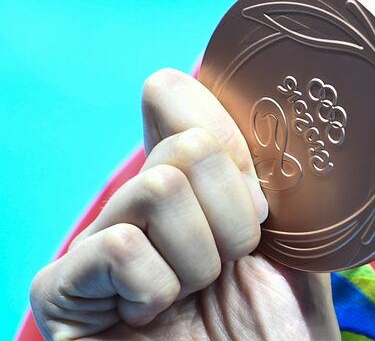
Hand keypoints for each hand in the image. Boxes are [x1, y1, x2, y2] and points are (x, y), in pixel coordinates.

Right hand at [29, 69, 339, 339]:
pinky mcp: (59, 296)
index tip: (259, 210)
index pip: (173, 95)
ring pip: (157, 188)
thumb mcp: (289, 235)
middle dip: (234, 215)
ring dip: (202, 255)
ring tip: (196, 298)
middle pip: (183, 145)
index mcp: (190, 186)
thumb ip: (253, 163)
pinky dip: (157, 286)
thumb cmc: (281, 332)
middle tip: (231, 269)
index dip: (228, 141)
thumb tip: (182, 82)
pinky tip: (154, 317)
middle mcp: (135, 209)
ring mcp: (93, 252)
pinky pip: (117, 245)